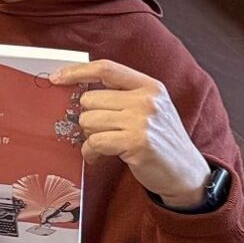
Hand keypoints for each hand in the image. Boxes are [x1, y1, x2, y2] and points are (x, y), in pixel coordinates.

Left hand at [50, 61, 213, 208]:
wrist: (186, 173)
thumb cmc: (161, 141)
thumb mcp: (150, 109)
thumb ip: (122, 96)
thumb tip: (77, 90)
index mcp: (150, 86)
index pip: (106, 68)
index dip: (77, 72)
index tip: (56, 78)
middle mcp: (147, 100)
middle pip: (90, 99)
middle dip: (89, 118)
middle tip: (104, 131)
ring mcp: (142, 121)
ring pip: (88, 120)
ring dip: (90, 136)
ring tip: (106, 145)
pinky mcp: (136, 142)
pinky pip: (94, 142)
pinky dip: (91, 152)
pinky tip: (100, 157)